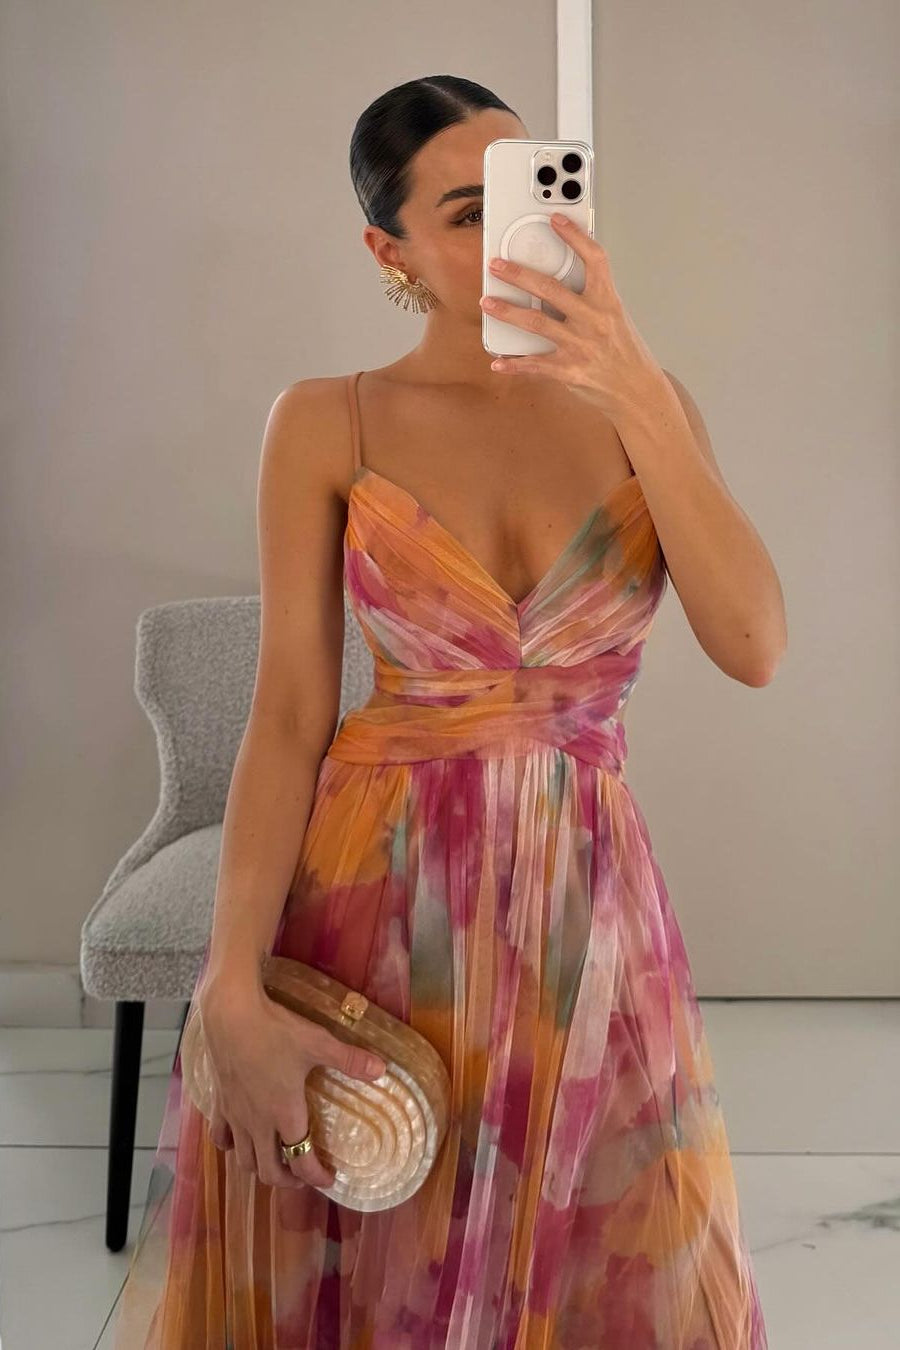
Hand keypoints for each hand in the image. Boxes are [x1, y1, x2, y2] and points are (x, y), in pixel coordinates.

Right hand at [196, 984, 385, 1189]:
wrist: (230, 1014)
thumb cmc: (276, 1030)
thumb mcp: (318, 1043)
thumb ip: (349, 1060)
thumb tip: (382, 1070)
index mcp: (285, 1114)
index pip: (302, 1162)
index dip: (317, 1177)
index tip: (329, 1179)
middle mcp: (258, 1123)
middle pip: (268, 1171)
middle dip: (288, 1180)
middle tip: (303, 1174)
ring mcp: (235, 1115)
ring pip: (244, 1160)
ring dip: (261, 1167)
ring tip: (275, 1160)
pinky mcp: (218, 1102)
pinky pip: (220, 1137)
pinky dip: (231, 1146)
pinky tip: (239, 1139)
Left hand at [479, 212, 665, 419]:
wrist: (638, 390)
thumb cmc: (625, 351)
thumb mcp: (615, 317)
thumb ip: (590, 299)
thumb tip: (557, 283)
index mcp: (608, 302)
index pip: (594, 259)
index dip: (575, 236)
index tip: (555, 219)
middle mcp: (594, 321)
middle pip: (550, 289)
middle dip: (519, 275)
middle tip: (496, 265)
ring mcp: (580, 346)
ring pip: (536, 323)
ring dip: (507, 312)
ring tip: (487, 303)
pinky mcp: (570, 371)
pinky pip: (536, 365)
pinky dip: (514, 364)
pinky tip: (498, 362)